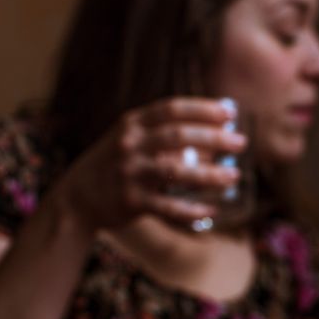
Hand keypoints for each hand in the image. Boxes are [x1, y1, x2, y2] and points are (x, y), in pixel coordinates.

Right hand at [55, 97, 245, 231]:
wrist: (78, 196)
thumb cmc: (117, 164)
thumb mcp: (132, 139)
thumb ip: (164, 132)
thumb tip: (217, 130)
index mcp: (132, 124)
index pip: (172, 109)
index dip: (203, 109)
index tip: (230, 113)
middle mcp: (130, 144)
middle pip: (178, 136)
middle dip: (214, 138)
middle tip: (241, 142)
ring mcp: (130, 172)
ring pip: (177, 171)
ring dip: (210, 174)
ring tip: (234, 176)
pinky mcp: (131, 200)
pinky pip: (169, 207)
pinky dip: (193, 210)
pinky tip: (212, 209)